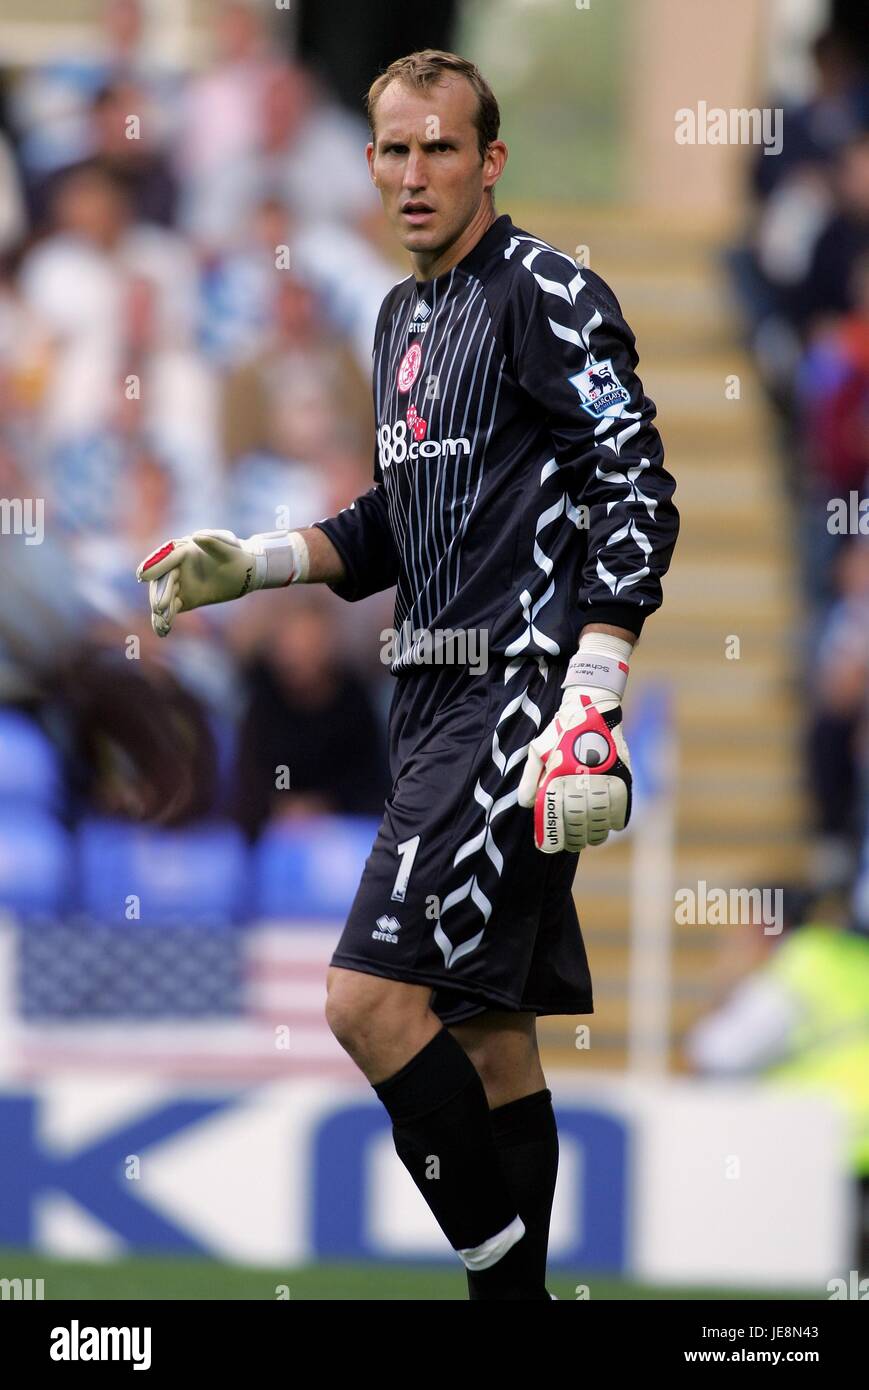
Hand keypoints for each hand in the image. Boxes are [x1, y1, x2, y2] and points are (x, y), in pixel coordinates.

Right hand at [135, 529, 300, 636]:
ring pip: (164, 596)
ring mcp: (178, 583)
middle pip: (162, 579)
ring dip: (161, 610)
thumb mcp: (229, 547)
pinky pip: (171, 609)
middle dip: (159, 593)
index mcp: (184, 549)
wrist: (244, 573)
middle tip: (159, 607)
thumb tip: (196, 537)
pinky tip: (162, 631)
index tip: (143, 575)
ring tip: (162, 623)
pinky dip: (165, 620)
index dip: (155, 566)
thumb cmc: (236, 555)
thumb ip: (214, 540)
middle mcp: (176, 566)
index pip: (166, 557)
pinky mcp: (184, 599)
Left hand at [517, 685, 631, 852]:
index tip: (550, 846)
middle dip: (576, 838)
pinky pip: (622, 805)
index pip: (557, 817)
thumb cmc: (560, 732)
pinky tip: (612, 825)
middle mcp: (583, 779)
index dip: (553, 836)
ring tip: (592, 838)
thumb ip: (530, 779)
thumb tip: (527, 805)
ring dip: (597, 833)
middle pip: (580, 822)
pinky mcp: (622, 774)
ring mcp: (605, 777)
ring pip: (602, 818)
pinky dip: (617, 819)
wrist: (591, 707)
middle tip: (573, 844)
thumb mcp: (537, 751)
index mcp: (560, 776)